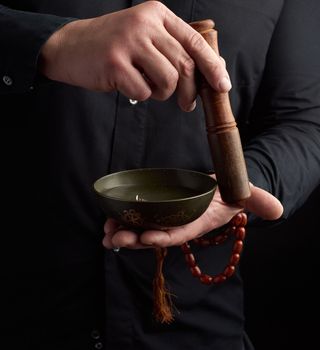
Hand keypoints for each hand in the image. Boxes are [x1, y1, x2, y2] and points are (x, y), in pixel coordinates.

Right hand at [39, 1, 230, 110]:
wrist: (71, 47)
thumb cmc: (114, 48)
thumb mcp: (145, 38)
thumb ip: (173, 50)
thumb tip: (209, 71)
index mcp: (157, 14)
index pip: (195, 41)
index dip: (212, 66)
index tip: (222, 85)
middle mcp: (145, 23)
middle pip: (184, 64)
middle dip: (190, 91)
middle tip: (187, 104)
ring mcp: (129, 41)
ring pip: (168, 80)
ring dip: (161, 93)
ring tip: (147, 86)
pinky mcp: (115, 62)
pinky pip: (144, 92)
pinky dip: (140, 95)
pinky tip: (127, 85)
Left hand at [102, 179, 283, 248]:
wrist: (217, 189)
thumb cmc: (228, 193)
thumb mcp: (243, 194)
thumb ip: (257, 200)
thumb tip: (277, 210)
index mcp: (196, 222)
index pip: (180, 233)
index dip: (164, 237)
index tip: (147, 238)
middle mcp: (178, 223)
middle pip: (154, 235)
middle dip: (134, 239)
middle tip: (114, 238)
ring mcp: (166, 217)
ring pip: (142, 229)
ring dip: (123, 232)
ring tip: (105, 232)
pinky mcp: (158, 207)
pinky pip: (138, 217)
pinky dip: (123, 219)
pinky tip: (109, 218)